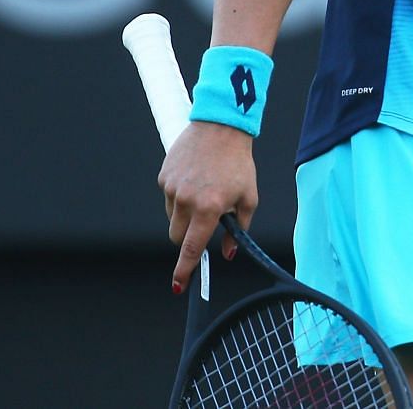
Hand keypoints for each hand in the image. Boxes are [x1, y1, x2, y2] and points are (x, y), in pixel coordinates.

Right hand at [158, 120, 257, 291]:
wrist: (221, 128)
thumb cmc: (238, 163)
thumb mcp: (249, 197)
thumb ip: (239, 229)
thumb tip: (228, 253)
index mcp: (209, 208)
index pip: (192, 248)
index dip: (185, 269)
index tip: (179, 284)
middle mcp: (186, 200)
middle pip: (176, 237)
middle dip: (187, 238)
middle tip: (203, 224)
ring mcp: (171, 188)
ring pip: (172, 218)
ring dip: (184, 215)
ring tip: (204, 192)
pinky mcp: (163, 177)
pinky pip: (168, 198)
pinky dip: (179, 197)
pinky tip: (195, 180)